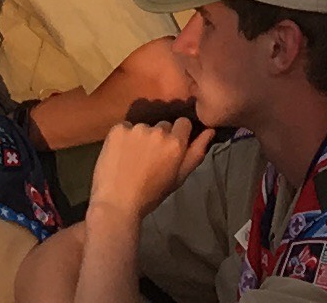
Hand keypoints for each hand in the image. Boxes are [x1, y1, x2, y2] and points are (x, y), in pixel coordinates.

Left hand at [85, 110, 213, 221]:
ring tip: (132, 158)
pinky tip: (119, 154)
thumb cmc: (150, 195)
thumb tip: (210, 131)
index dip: (178, 135)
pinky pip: (124, 128)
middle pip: (163, 125)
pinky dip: (123, 138)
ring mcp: (137, 128)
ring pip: (143, 127)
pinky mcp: (118, 128)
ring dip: (140, 137)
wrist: (117, 203)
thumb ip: (196, 153)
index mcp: (176, 143)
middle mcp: (159, 130)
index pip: (183, 123)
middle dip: (159, 137)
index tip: (169, 149)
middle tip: (149, 157)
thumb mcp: (178, 178)